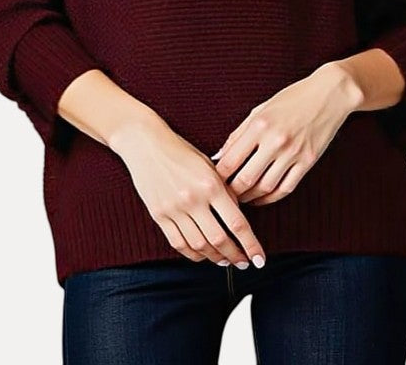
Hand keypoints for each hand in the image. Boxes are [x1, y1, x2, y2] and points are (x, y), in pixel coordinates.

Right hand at [113, 116, 266, 267]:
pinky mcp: (159, 215)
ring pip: (199, 246)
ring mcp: (174, 209)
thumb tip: (238, 217)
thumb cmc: (180, 151)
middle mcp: (193, 199)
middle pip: (219, 240)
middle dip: (235, 256)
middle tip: (244, 262)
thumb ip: (224, 191)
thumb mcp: (210, 165)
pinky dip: (193, 254)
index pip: (237, 223)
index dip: (251, 245)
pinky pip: (178, 243)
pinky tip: (202, 255)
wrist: (146, 143)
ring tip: (225, 260)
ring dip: (215, 258)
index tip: (259, 258)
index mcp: (210, 184)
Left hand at [211, 65, 353, 206]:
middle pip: (245, 179)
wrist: (329, 94)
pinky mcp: (308, 161)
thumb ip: (239, 133)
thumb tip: (220, 156)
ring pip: (265, 188)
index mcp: (259, 125)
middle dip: (232, 192)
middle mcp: (275, 140)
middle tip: (225, 197)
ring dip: (250, 198)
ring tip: (241, 199)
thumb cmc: (292, 98)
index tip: (213, 182)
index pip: (231, 159)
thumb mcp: (261, 109)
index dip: (219, 176)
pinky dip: (271, 197)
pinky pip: (286, 188)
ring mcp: (293, 153)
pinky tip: (262, 197)